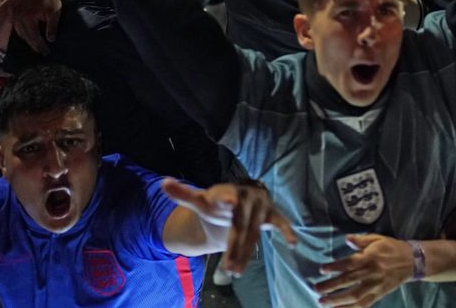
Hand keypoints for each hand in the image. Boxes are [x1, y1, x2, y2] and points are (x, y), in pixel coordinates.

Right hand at [12, 0, 62, 54]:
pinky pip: (18, 28)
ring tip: (38, 48)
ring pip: (21, 33)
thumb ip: (52, 26)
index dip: (40, 45)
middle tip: (43, 53)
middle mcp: (18, 16)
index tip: (46, 52)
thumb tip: (50, 40)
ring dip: (29, 41)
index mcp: (27, 16)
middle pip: (26, 36)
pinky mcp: (15, 13)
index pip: (33, 35)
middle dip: (35, 45)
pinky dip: (24, 34)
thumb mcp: (54, 13)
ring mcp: (15, 15)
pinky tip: (31, 39)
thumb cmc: (51, 0)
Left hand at [162, 179, 294, 274]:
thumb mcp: (199, 201)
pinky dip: (286, 231)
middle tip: (227, 268)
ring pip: (254, 233)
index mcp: (226, 192)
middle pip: (239, 226)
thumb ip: (182, 194)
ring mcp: (260, 205)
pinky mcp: (271, 214)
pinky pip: (280, 223)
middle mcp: (246, 196)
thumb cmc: (217, 204)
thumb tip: (163, 183)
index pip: (226, 196)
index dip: (228, 198)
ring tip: (236, 271)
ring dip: (246, 252)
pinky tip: (293, 242)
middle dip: (233, 247)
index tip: (230, 201)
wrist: (236, 204)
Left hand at [315, 234, 413, 307]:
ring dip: (337, 300)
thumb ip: (361, 240)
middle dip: (331, 286)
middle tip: (316, 289)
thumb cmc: (391, 248)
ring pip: (355, 296)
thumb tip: (347, 239)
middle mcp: (372, 273)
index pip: (350, 263)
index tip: (322, 269)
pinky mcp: (379, 295)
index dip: (336, 267)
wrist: (412, 261)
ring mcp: (376, 286)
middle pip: (349, 281)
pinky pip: (364, 304)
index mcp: (370, 257)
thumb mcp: (377, 239)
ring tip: (322, 302)